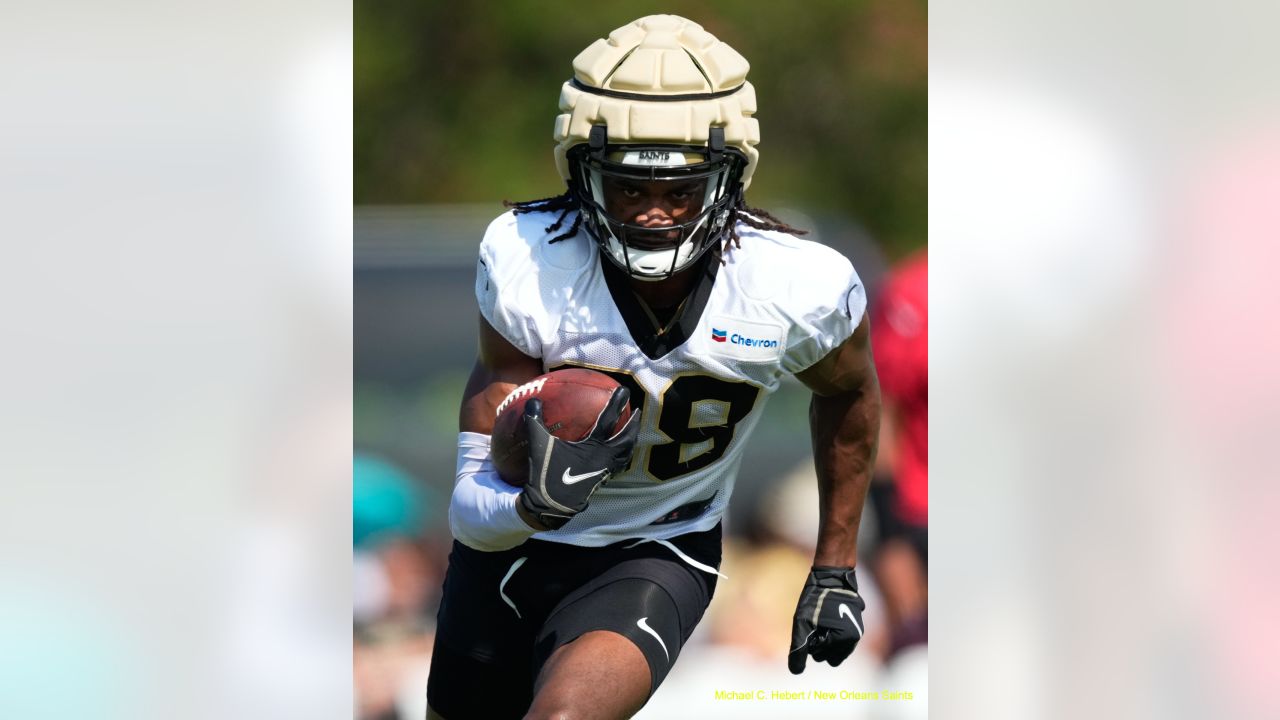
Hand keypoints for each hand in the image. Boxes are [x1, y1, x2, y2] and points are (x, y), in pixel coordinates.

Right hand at [518, 389, 640, 529]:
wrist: (551, 505)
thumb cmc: (546, 473)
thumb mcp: (538, 444)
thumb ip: (534, 420)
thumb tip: (532, 399)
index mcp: (593, 446)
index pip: (608, 420)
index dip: (617, 403)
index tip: (624, 391)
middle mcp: (604, 457)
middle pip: (626, 438)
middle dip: (634, 424)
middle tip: (638, 412)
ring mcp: (604, 470)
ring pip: (625, 454)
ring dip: (630, 441)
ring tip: (632, 433)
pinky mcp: (601, 480)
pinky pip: (617, 466)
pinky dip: (621, 457)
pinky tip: (616, 455)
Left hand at [787, 566, 864, 673]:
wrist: (832, 574)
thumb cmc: (815, 598)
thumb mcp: (803, 623)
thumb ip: (799, 648)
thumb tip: (795, 671)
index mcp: (845, 640)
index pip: (820, 656)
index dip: (810, 641)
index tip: (812, 624)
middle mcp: (855, 638)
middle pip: (829, 656)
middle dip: (819, 642)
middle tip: (815, 622)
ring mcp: (857, 631)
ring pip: (835, 648)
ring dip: (826, 638)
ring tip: (821, 619)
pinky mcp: (855, 623)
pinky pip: (840, 638)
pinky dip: (832, 631)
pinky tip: (827, 616)